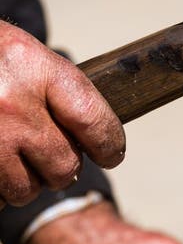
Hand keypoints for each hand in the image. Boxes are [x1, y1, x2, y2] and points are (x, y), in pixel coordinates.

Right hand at [0, 21, 124, 206]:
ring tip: (9, 152)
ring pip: (27, 189)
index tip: (111, 153)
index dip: (109, 144)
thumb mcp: (21, 54)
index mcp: (32, 65)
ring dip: (24, 180)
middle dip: (60, 165)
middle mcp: (10, 102)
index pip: (93, 120)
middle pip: (64, 165)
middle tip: (48, 152)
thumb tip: (97, 142)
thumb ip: (57, 91)